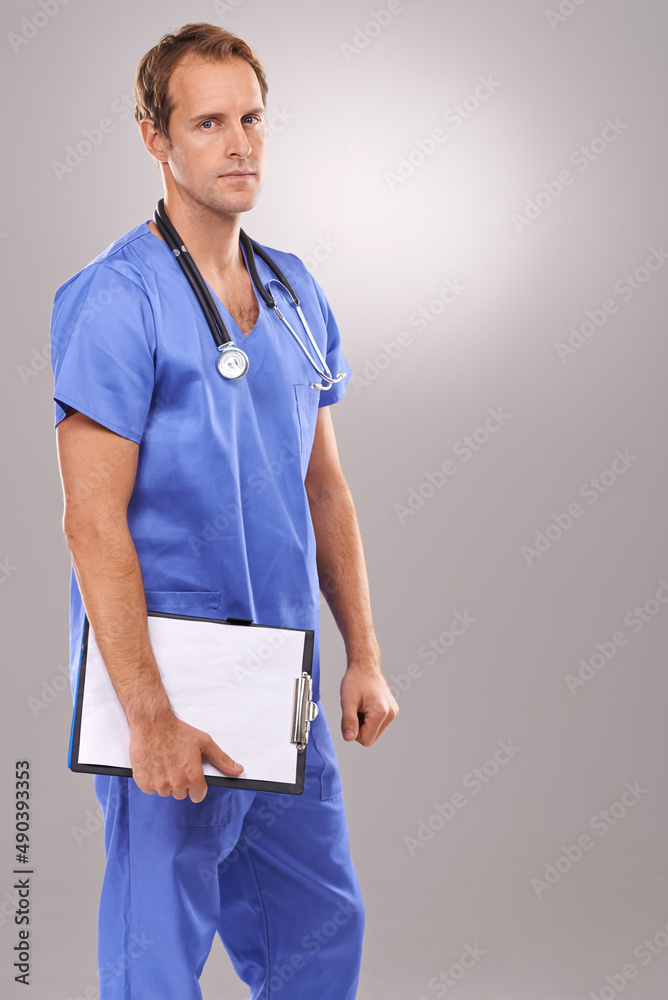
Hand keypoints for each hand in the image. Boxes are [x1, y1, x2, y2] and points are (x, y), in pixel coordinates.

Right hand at [129, 711, 243, 802]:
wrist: (152, 723)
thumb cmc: (178, 731)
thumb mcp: (204, 742)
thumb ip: (222, 759)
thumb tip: (237, 770)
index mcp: (193, 776)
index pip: (198, 796)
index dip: (196, 785)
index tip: (191, 775)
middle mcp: (176, 783)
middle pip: (181, 794)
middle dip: (181, 782)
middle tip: (177, 764)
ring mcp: (159, 784)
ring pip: (165, 792)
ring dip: (165, 782)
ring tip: (165, 763)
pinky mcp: (143, 782)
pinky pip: (150, 789)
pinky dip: (151, 780)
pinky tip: (155, 765)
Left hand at [340, 662, 398, 745]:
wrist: (365, 666)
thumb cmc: (356, 680)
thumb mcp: (347, 701)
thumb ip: (348, 721)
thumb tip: (348, 738)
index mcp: (381, 712)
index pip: (366, 740)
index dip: (353, 732)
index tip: (350, 716)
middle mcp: (391, 713)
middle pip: (371, 738)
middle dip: (359, 728)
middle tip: (355, 710)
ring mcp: (393, 712)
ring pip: (374, 732)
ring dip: (364, 724)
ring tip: (360, 707)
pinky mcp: (392, 711)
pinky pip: (378, 724)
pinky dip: (369, 719)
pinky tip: (366, 706)